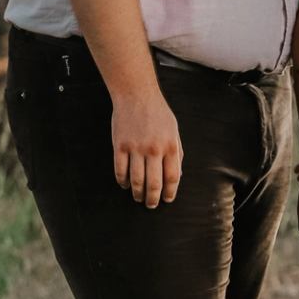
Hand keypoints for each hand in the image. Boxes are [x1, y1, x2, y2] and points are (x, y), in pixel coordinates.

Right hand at [111, 89, 181, 207]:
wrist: (136, 94)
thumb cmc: (158, 112)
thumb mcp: (174, 130)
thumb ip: (177, 152)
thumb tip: (178, 175)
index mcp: (170, 145)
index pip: (172, 177)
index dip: (170, 192)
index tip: (167, 199)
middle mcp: (154, 149)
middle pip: (154, 183)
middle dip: (153, 199)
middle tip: (151, 204)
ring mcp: (136, 148)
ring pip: (136, 180)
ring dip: (137, 193)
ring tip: (138, 198)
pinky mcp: (120, 145)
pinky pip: (120, 170)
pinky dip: (122, 182)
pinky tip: (125, 185)